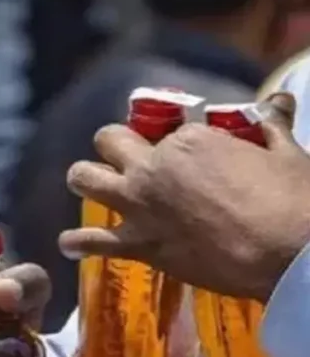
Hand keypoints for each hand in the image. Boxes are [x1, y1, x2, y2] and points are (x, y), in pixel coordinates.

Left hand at [60, 93, 309, 301]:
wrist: (288, 255)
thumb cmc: (292, 200)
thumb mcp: (284, 153)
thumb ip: (270, 126)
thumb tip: (277, 101)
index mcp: (188, 140)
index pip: (164, 131)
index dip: (171, 143)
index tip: (184, 158)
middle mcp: (153, 167)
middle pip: (110, 142)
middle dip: (115, 147)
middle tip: (127, 159)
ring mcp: (140, 206)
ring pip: (84, 178)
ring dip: (85, 179)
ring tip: (91, 184)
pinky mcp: (139, 245)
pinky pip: (91, 242)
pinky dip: (77, 243)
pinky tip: (68, 244)